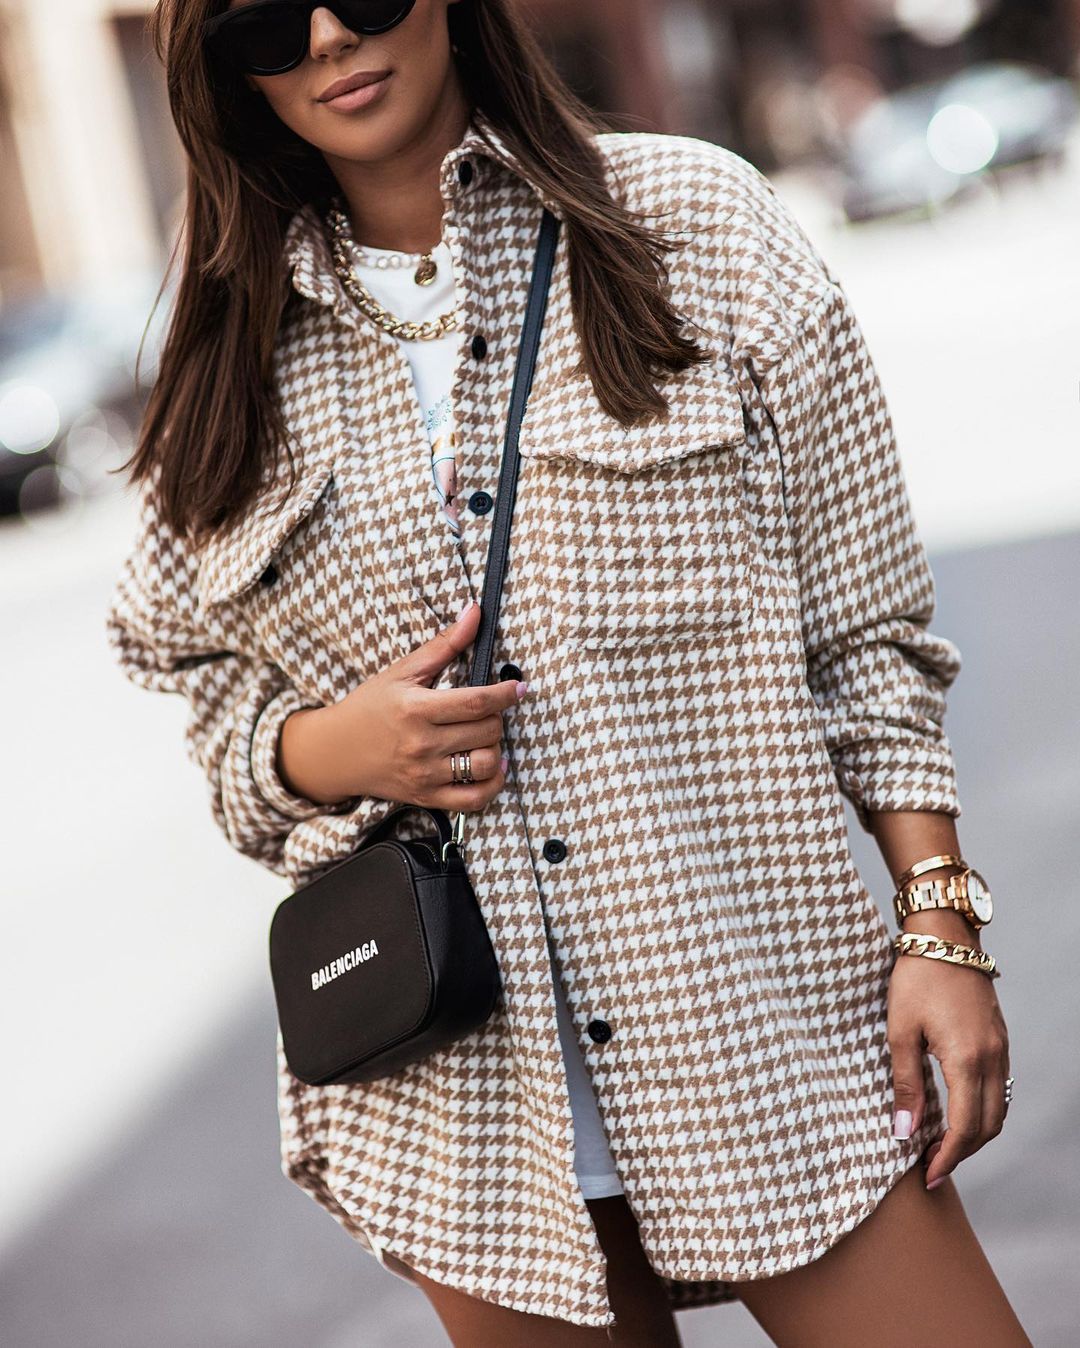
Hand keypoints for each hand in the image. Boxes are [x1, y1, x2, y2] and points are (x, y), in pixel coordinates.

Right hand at [277, 600, 528, 810]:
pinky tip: (491, 766)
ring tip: (484, 735)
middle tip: (487, 710)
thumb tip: (475, 612)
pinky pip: (474, 800)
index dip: (506, 693)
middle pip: (486, 731)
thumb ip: (444, 644)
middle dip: (497, 717)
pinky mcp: (427, 797)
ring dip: (495, 747)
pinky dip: (492, 784)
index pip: (477, 702)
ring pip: (485, 764)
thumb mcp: (403, 671)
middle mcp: (422, 745)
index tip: (519, 687)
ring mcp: (425, 774)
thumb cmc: (370, 707)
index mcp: (417, 709)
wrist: (336, 751)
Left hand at [887, 946, 1010, 1190]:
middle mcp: (992, 1058)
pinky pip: (999, 1088)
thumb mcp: (899, 1031)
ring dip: (975, 1135)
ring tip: (942, 1145)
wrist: (944, 936)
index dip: (947, 1158)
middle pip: (988, 1126)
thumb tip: (903, 1131)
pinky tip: (957, 1112)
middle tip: (931, 1166)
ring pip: (998, 1109)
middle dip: (962, 1153)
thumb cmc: (916, 978)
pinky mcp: (999, 1039)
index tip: (926, 1174)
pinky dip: (982, 1110)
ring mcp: (1000, 1048)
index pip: (965, 1128)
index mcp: (967, 1059)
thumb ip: (905, 1084)